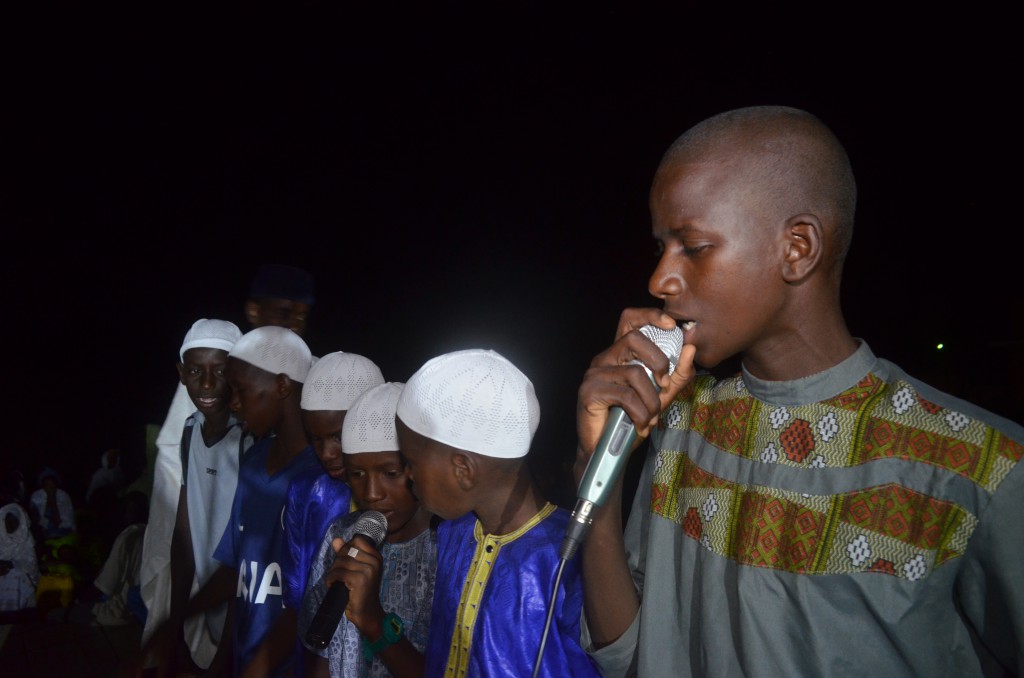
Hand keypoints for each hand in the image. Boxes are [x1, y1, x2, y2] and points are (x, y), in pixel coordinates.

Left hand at [325, 536, 384, 635]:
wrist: (367, 612)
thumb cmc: (361, 591)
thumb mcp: (356, 569)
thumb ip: (346, 553)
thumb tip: (336, 540)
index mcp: (376, 556)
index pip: (357, 540)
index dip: (346, 548)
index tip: (344, 561)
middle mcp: (374, 561)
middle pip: (347, 549)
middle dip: (337, 560)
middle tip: (337, 573)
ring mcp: (368, 570)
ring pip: (341, 561)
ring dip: (333, 571)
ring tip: (334, 580)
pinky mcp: (360, 579)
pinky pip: (339, 572)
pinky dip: (331, 578)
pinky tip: (333, 584)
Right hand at [574, 308, 694, 483]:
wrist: (607, 452)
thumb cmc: (630, 421)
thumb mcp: (661, 397)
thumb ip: (677, 375)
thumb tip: (691, 349)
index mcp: (620, 355)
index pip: (630, 320)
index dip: (650, 315)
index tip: (672, 325)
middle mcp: (604, 359)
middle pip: (634, 338)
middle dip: (658, 360)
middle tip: (665, 384)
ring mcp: (594, 374)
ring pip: (634, 372)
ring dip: (651, 400)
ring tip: (651, 417)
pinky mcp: (588, 392)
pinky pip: (625, 395)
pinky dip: (640, 413)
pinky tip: (640, 425)